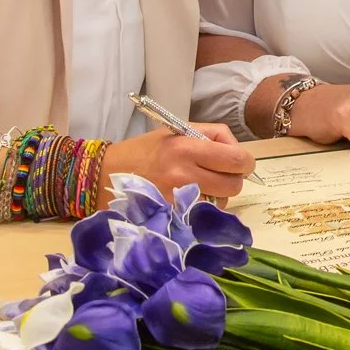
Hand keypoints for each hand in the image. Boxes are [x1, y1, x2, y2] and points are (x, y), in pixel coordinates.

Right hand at [102, 122, 254, 204]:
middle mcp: (184, 175)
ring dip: (219, 197)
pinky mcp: (172, 218)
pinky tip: (190, 200)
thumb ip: (208, 137)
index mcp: (186, 148)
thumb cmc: (143, 150)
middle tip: (222, 174)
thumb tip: (235, 151)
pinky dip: (203, 209)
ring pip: (221, 203)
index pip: (234, 159)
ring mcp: (178, 200)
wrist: (106, 175)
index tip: (240, 162)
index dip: (244, 161)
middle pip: (233, 184)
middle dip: (233, 179)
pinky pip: (202, 215)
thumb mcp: (175, 131)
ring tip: (202, 187)